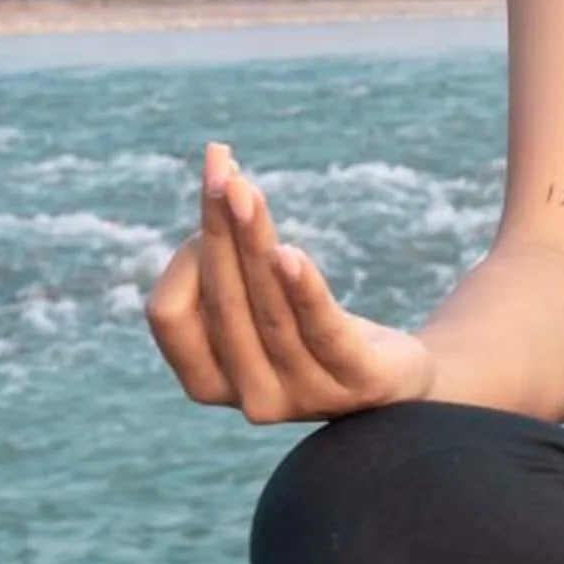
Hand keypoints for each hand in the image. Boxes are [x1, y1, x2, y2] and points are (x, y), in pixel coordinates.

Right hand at [145, 141, 435, 421]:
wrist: (394, 380)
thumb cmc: (308, 331)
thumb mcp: (258, 306)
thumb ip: (230, 266)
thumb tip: (224, 188)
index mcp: (208, 382)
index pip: (169, 314)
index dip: (185, 260)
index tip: (218, 211)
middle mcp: (250, 397)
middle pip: (224, 301)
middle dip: (221, 229)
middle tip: (221, 166)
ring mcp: (304, 396)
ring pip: (270, 307)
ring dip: (255, 240)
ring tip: (247, 190)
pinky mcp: (358, 382)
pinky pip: (321, 328)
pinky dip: (302, 288)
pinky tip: (290, 252)